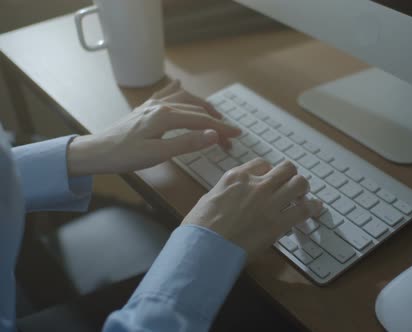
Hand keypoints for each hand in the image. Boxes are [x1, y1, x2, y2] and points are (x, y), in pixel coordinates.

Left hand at [67, 80, 240, 175]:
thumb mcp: (159, 154)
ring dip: (202, 106)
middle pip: (196, 111)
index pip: (202, 121)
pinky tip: (179, 84)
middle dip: (216, 123)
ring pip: (184, 99)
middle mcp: (161, 106)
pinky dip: (176, 90)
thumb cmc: (125, 156)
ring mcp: (152, 105)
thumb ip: (188, 142)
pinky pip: (164, 93)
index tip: (237, 136)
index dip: (222, 129)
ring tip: (214, 114)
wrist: (96, 152)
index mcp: (166, 116)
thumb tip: (214, 135)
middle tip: (229, 137)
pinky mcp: (144, 109)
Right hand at [182, 158, 323, 257]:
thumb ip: (226, 193)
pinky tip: (316, 208)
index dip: (270, 172)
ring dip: (303, 189)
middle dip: (291, 176)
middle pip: (286, 169)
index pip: (261, 164)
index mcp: (236, 177)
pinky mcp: (278, 223)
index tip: (271, 180)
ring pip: (299, 183)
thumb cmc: (200, 227)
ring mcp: (269, 202)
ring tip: (303, 196)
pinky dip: (313, 208)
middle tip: (291, 186)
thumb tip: (231, 197)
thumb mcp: (209, 199)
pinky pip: (304, 209)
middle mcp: (256, 185)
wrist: (203, 246)